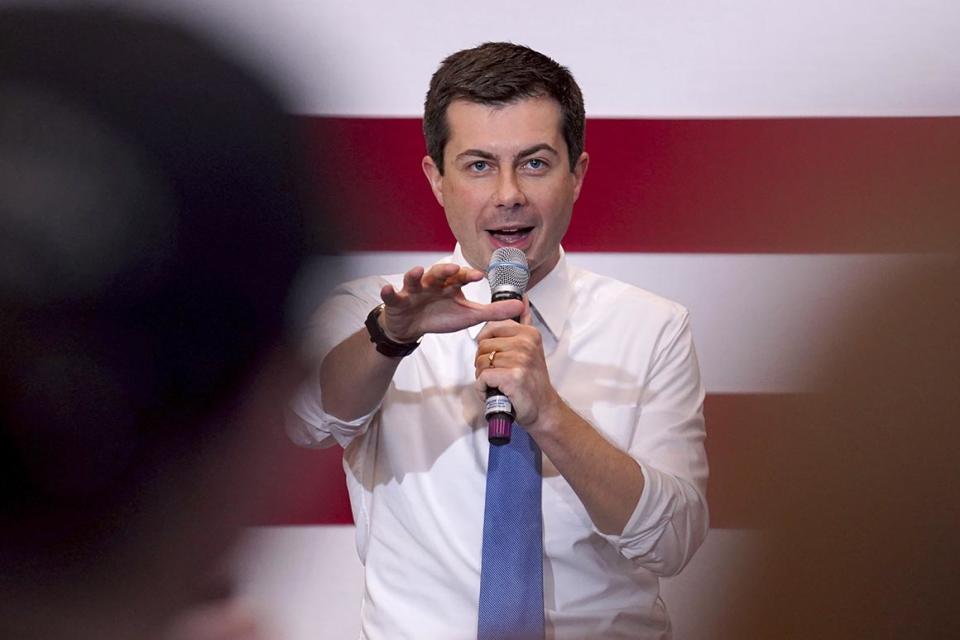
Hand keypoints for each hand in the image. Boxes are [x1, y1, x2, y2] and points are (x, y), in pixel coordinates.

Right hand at [380, 263, 523, 341]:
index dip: (468, 275)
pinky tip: (387, 289)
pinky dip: (388, 292)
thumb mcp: (469, 315)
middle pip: (438, 273)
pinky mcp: (397, 301)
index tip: (479, 276)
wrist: (411, 327)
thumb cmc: (440, 316)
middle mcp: (432, 283)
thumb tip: (521, 306)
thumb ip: (493, 311)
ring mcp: (413, 291)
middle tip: (452, 269)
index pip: (460, 276)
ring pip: (415, 279)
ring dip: (415, 275)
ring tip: (417, 272)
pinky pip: (392, 295)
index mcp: (450, 285)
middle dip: (444, 270)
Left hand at [474, 303, 563, 428]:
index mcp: (528, 333)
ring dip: (483, 377)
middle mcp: (525, 343)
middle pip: (482, 346)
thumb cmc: (532, 381)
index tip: (497, 358)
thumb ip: (524, 322)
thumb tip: (522, 299)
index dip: (487, 346)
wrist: (543, 408)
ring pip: (480, 362)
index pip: (490, 329)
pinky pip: (482, 377)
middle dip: (483, 363)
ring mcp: (520, 359)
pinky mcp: (512, 376)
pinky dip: (483, 388)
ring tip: (497, 383)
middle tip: (497, 374)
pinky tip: (494, 392)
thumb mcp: (532, 347)